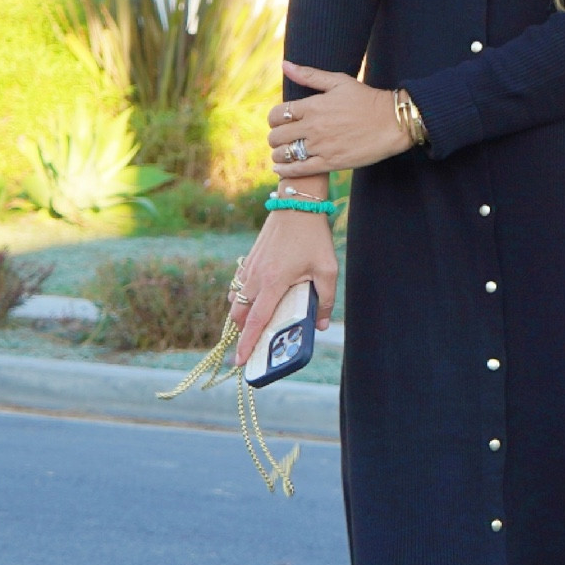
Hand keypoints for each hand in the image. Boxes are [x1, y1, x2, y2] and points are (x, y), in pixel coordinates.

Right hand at [232, 209, 339, 366]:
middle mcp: (256, 277)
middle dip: (242, 333)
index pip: (256, 320)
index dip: (247, 343)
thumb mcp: (328, 270)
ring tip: (253, 325)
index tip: (240, 361)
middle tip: (251, 347)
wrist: (297, 203)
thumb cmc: (314, 236)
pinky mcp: (250, 258)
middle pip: (240, 314)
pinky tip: (254, 300)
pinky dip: (241, 297)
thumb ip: (325, 300)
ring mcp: (250, 267)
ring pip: (236, 300)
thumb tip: (320, 325)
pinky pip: (238, 284)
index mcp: (274, 282)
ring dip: (241, 315)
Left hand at [268, 61, 411, 178]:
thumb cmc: (367, 99)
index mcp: (312, 105)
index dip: (273, 119)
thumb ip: (309, 75)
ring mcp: (321, 146)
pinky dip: (285, 171)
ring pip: (284, 154)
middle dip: (275, 138)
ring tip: (282, 154)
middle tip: (281, 139)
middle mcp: (313, 126)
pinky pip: (299, 170)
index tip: (278, 122)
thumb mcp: (339, 81)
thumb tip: (285, 65)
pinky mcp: (331, 163)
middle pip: (277, 136)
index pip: (277, 114)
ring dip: (278, 155)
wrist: (393, 123)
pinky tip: (280, 170)